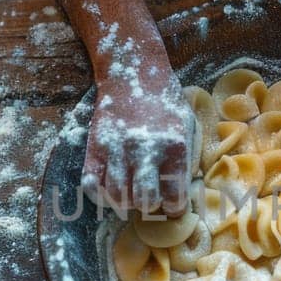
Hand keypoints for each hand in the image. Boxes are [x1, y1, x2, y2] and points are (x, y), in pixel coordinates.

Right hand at [81, 58, 194, 216]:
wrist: (134, 72)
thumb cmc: (165, 102)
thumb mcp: (188, 126)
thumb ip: (186, 160)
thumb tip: (182, 192)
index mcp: (174, 146)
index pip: (175, 197)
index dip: (174, 207)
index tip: (171, 204)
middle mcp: (145, 149)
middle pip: (145, 201)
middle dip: (150, 206)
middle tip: (150, 198)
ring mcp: (117, 148)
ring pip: (118, 196)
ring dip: (126, 202)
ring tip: (132, 194)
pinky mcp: (95, 146)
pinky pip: (91, 184)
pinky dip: (100, 194)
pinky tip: (110, 189)